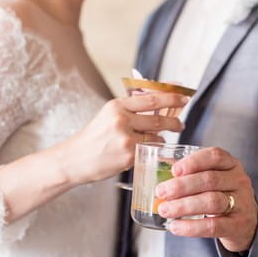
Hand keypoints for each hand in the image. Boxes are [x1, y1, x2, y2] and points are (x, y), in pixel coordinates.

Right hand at [63, 92, 187, 182]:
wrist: (74, 160)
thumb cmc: (92, 139)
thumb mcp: (108, 116)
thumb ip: (130, 109)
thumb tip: (157, 104)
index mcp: (116, 105)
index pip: (150, 98)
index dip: (171, 97)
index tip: (183, 97)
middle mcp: (121, 119)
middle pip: (158, 117)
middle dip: (174, 121)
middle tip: (181, 124)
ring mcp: (125, 138)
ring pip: (156, 136)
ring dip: (162, 138)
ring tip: (160, 139)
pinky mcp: (128, 156)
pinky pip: (149, 150)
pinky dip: (152, 150)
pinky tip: (148, 150)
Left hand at [155, 148, 257, 251]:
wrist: (250, 222)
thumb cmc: (223, 195)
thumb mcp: (214, 179)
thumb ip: (192, 173)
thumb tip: (159, 167)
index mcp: (231, 165)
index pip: (215, 156)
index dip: (194, 161)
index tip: (174, 170)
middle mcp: (239, 181)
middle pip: (209, 180)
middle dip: (182, 186)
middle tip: (161, 192)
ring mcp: (241, 203)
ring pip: (211, 201)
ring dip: (184, 205)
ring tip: (165, 210)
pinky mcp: (238, 226)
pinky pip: (214, 226)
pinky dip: (192, 227)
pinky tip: (176, 227)